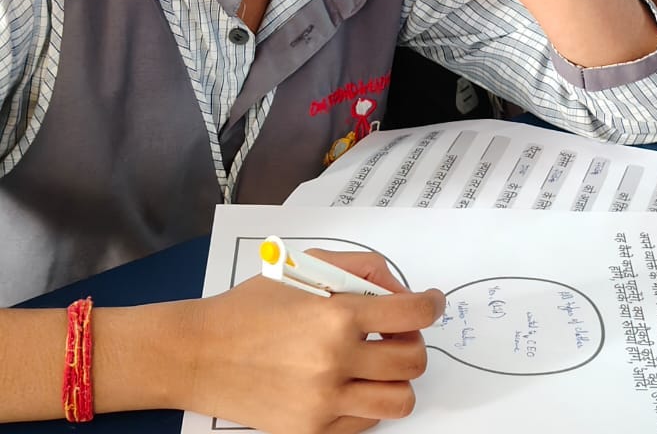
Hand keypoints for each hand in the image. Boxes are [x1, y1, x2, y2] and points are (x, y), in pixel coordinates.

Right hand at [181, 250, 443, 433]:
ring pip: (400, 401)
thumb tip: (400, 290)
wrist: (195, 354)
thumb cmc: (249, 307)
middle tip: (392, 335)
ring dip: (395, 380)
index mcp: (336, 315)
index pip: (414, 313)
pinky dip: (365, 403)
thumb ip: (360, 269)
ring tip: (375, 365)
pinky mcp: (310, 431)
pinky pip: (366, 423)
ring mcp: (323, 401)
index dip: (432, 305)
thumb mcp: (304, 269)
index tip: (431, 304)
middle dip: (411, 343)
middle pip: (413, 360)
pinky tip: (346, 384)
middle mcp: (334, 361)